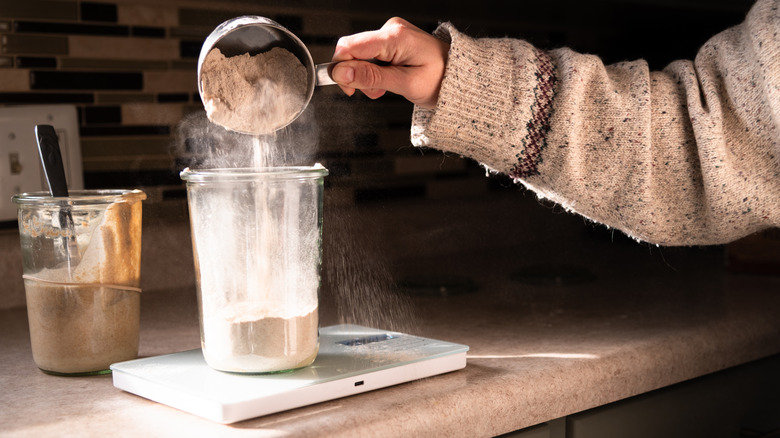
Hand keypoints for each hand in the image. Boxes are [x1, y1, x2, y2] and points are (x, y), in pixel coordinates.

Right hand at [330, 17, 448, 109]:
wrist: (458, 77)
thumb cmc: (440, 80)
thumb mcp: (405, 84)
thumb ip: (371, 77)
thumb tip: (341, 73)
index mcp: (395, 37)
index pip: (350, 46)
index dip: (341, 69)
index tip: (348, 89)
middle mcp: (391, 29)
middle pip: (353, 50)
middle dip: (357, 75)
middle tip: (374, 92)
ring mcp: (392, 33)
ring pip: (361, 55)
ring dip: (367, 76)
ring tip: (386, 88)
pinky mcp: (392, 39)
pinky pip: (371, 55)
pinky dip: (374, 71)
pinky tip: (388, 80)